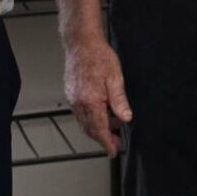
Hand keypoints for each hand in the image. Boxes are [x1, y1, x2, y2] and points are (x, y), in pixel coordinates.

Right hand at [64, 36, 131, 156]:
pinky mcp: (71, 94)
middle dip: (103, 138)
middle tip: (116, 142)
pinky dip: (91, 118)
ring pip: (85, 122)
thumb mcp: (116, 78)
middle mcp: (78, 103)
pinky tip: (101, 112)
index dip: (107, 143)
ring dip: (98, 128)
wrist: (81, 43)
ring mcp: (73, 99)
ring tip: (113, 124)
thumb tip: (126, 118)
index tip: (113, 151)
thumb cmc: (98, 56)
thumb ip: (120, 101)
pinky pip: (80, 113)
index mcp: (91, 101)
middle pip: (90, 129)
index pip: (99, 130)